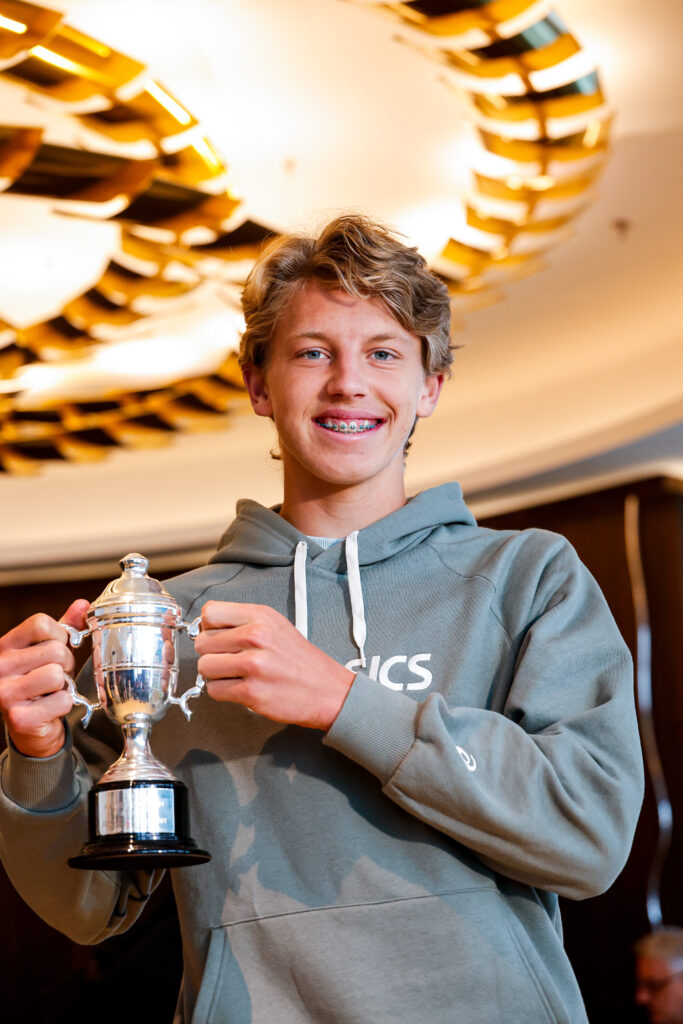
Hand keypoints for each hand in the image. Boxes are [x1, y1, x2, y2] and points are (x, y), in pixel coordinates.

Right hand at [0, 600, 88, 757]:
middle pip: (55, 650)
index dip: (59, 635)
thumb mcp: (47, 649)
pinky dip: (63, 704)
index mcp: (5, 645)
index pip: (40, 622)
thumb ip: (64, 626)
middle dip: (65, 663)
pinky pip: (61, 700)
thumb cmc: (38, 682)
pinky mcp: (19, 718)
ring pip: (57, 674)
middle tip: (54, 675)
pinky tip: (49, 708)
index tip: (56, 648)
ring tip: (51, 690)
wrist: (28, 726)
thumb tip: (83, 605)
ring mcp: (5, 693)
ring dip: (64, 685)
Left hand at [195, 601, 354, 730]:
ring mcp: (253, 665)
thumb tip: (205, 628)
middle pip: (202, 642)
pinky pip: (214, 690)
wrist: (328, 691)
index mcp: (261, 616)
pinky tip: (242, 689)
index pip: (210, 612)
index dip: (209, 627)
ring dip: (216, 675)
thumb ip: (242, 622)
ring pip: (204, 666)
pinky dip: (223, 692)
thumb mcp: (276, 626)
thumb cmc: (299, 661)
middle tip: (231, 660)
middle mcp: (256, 636)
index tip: (219, 637)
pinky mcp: (251, 692)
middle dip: (212, 653)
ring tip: (236, 676)